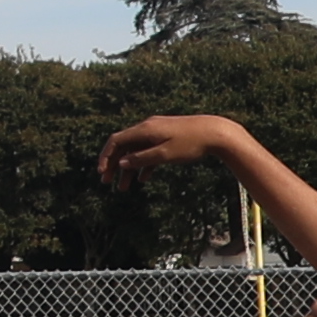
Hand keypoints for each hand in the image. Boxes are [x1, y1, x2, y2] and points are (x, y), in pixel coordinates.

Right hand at [93, 112, 246, 182]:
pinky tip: (143, 179)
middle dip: (114, 165)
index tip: (101, 173)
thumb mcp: (164, 154)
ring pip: (136, 151)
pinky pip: (149, 152)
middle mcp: (147, 128)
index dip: (106, 156)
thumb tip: (121, 163)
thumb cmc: (191, 143)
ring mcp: (157, 133)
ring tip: (124, 188)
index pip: (116, 141)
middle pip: (124, 147)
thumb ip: (141, 159)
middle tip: (107, 183)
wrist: (215, 132)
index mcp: (144, 130)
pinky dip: (143, 165)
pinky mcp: (166, 138)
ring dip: (129, 169)